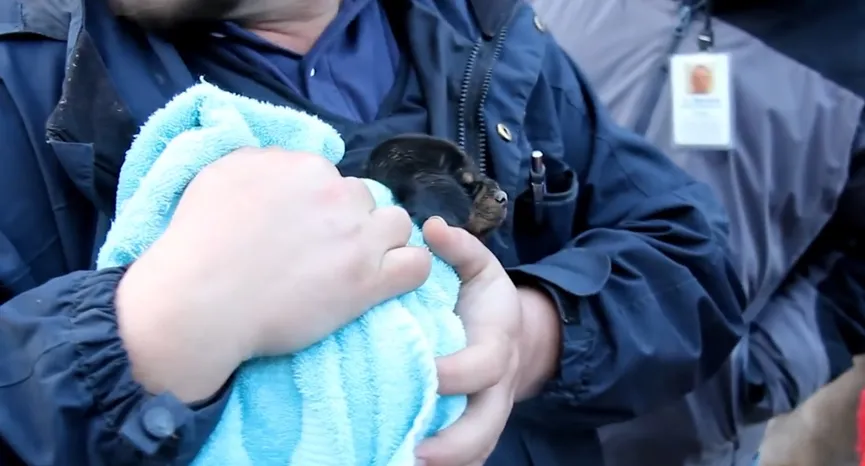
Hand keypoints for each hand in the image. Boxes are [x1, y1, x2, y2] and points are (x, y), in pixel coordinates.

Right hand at [117, 147, 431, 400]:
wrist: (200, 301)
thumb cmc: (199, 240)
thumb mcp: (221, 173)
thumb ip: (263, 161)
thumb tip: (286, 163)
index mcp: (306, 166)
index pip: (334, 178)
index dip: (322, 206)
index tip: (304, 229)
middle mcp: (338, 194)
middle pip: (366, 199)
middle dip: (351, 221)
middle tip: (323, 251)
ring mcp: (358, 238)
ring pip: (398, 225)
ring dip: (382, 241)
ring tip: (356, 265)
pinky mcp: (369, 281)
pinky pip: (417, 264)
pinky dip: (409, 269)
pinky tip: (389, 280)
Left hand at [415, 217, 522, 465]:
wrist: (509, 334)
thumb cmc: (484, 300)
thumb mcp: (479, 268)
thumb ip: (460, 248)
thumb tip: (432, 228)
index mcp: (494, 345)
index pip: (483, 366)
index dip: (456, 373)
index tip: (425, 372)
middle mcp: (494, 387)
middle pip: (486, 425)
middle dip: (455, 444)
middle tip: (416, 451)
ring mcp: (485, 412)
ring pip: (477, 450)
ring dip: (448, 463)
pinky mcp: (472, 429)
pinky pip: (466, 458)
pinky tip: (406, 465)